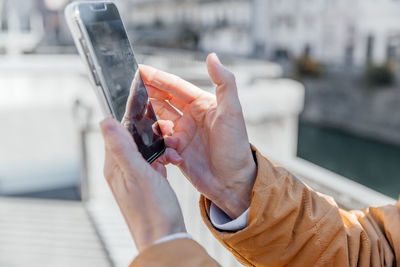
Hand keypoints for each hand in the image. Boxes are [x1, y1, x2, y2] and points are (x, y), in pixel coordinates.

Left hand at [100, 117, 185, 251]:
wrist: (166, 238)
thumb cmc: (152, 211)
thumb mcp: (138, 174)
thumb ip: (122, 147)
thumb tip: (105, 121)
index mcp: (114, 166)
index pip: (116, 133)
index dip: (132, 121)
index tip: (149, 115)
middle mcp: (122, 170)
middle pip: (134, 139)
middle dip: (152, 133)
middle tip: (169, 132)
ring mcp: (136, 176)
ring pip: (147, 149)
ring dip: (162, 146)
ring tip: (175, 151)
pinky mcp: (149, 181)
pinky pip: (156, 161)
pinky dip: (167, 158)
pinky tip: (176, 161)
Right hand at [140, 53, 255, 218]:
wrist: (233, 183)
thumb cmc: (235, 147)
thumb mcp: (232, 112)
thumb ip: (224, 83)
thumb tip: (213, 57)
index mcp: (203, 105)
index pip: (176, 86)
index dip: (158, 78)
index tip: (140, 70)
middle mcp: (191, 117)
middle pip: (163, 100)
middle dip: (147, 93)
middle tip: (129, 89)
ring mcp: (183, 134)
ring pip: (158, 120)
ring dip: (148, 118)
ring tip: (136, 116)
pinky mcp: (177, 151)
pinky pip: (160, 141)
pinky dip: (156, 141)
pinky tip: (157, 143)